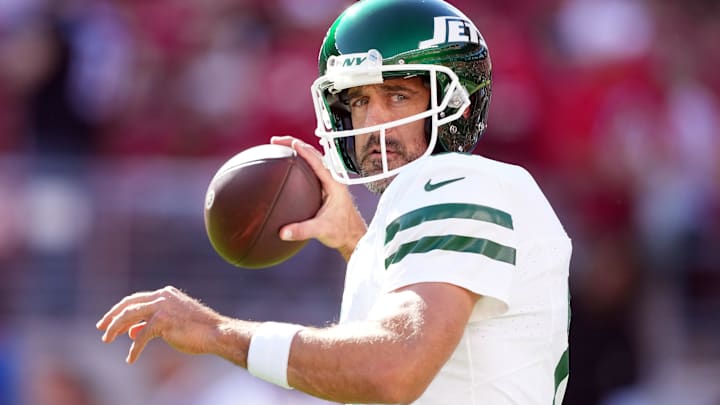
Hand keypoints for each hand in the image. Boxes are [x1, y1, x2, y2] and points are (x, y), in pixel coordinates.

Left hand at [96, 286, 223, 363]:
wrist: (216, 333)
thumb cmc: (197, 330)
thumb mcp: (171, 325)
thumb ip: (151, 324)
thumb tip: (131, 331)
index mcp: (165, 293)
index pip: (136, 299)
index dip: (119, 310)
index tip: (108, 320)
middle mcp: (162, 296)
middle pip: (128, 304)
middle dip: (112, 316)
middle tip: (101, 328)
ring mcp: (162, 307)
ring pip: (129, 316)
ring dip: (115, 329)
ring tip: (107, 340)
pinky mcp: (163, 320)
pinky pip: (141, 336)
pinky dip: (134, 349)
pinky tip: (130, 359)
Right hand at [270, 136, 366, 260]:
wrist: (352, 236)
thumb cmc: (342, 231)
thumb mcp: (322, 231)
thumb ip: (302, 231)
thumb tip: (283, 232)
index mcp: (334, 184)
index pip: (317, 161)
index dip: (303, 150)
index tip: (289, 143)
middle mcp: (332, 179)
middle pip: (313, 154)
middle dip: (294, 144)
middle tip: (276, 141)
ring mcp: (329, 181)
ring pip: (312, 159)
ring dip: (297, 151)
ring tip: (280, 147)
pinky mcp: (325, 186)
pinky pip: (311, 168)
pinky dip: (299, 162)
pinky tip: (287, 166)